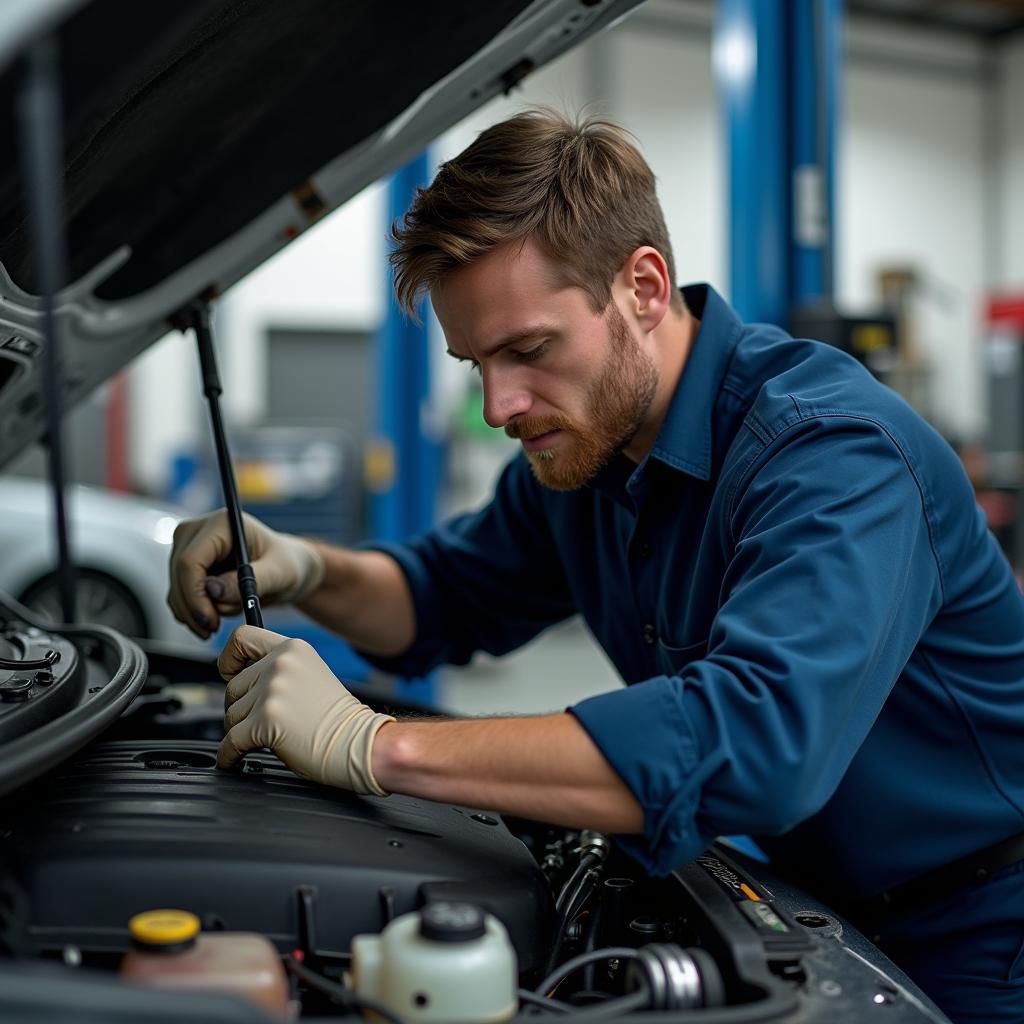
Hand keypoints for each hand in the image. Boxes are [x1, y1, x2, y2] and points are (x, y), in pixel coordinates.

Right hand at [167, 509, 324, 637]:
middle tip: (214, 630)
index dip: (194, 595)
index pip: (190, 561)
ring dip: (199, 612)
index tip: (210, 622)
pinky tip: (219, 614)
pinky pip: (179, 597)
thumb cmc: (287, 564)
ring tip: (230, 614)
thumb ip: (249, 580)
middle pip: (178, 577)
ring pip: (176, 590)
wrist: (285, 569)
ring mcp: (187, 548)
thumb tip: (211, 590)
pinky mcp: (184, 567)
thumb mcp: (279, 573)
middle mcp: (197, 531)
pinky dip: (195, 613)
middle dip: (195, 609)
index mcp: (222, 523)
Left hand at [216, 625, 394, 793]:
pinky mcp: (267, 720)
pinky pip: (230, 741)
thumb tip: (236, 678)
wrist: (358, 742)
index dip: (229, 658)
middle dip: (241, 707)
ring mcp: (273, 691)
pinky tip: (235, 759)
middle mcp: (280, 664)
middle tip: (260, 720)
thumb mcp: (310, 674)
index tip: (230, 674)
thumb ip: (278, 669)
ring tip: (266, 737)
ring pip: (231, 714)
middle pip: (233, 686)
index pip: (242, 637)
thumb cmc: (337, 717)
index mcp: (293, 648)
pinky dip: (229, 755)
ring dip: (241, 730)